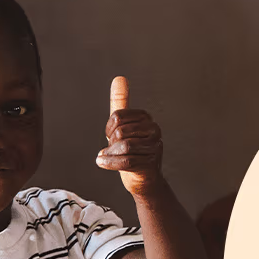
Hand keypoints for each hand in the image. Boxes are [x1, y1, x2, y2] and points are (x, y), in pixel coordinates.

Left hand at [97, 76, 162, 194]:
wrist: (142, 180)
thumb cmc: (131, 151)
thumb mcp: (122, 125)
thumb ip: (120, 102)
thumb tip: (119, 78)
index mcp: (146, 118)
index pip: (118, 116)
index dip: (109, 128)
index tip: (111, 137)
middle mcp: (154, 130)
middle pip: (120, 131)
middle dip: (111, 143)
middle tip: (112, 151)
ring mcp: (155, 147)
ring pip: (123, 146)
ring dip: (110, 155)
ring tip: (108, 158)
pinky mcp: (151, 163)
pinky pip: (126, 161)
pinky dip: (110, 163)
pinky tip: (103, 163)